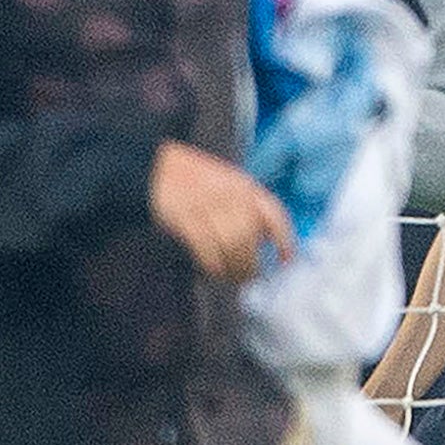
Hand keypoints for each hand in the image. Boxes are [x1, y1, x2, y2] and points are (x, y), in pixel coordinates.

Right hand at [149, 140, 293, 280]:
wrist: (157, 166)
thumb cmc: (193, 177)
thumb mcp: (228, 182)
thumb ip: (246, 205)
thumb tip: (261, 239)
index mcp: (245, 185)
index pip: (274, 214)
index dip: (284, 240)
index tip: (287, 260)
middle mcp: (231, 195)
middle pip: (250, 238)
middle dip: (252, 264)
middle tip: (250, 278)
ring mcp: (209, 206)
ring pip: (232, 247)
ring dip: (234, 269)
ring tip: (233, 278)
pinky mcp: (187, 219)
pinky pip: (207, 250)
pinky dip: (213, 265)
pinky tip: (214, 271)